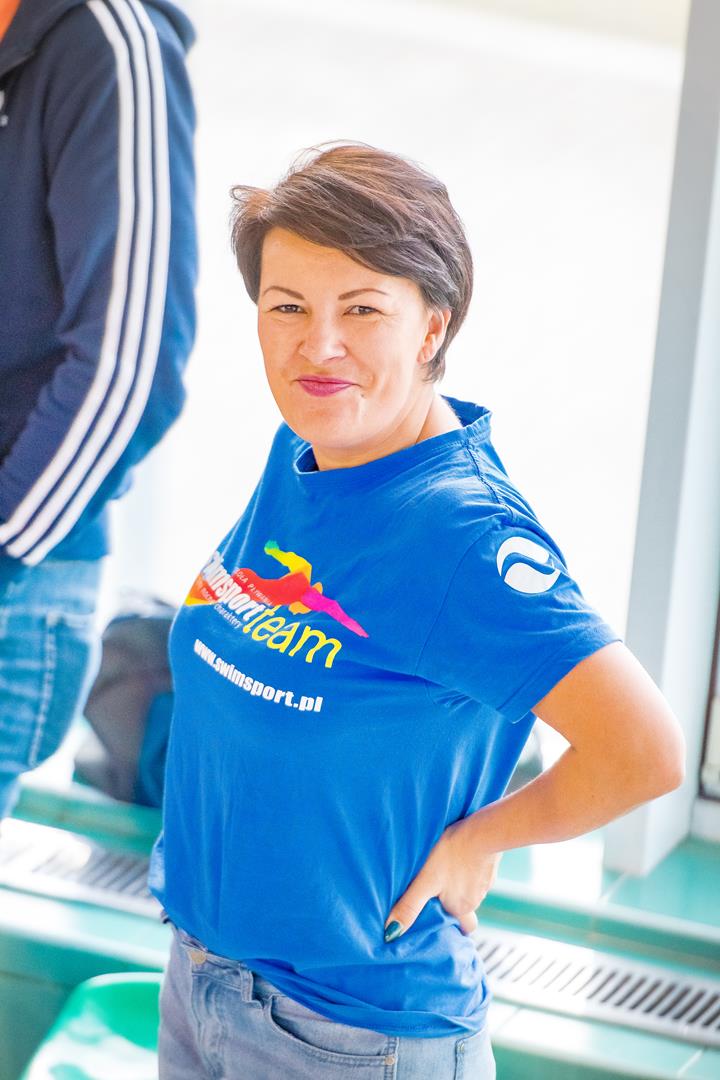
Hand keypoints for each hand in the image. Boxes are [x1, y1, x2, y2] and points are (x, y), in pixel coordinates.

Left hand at [384, 819, 500, 941]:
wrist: (482, 831)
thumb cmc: (452, 854)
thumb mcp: (425, 881)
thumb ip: (410, 906)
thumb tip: (392, 933)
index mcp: (460, 909)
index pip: (461, 929)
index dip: (451, 926)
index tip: (440, 921)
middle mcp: (475, 900)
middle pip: (463, 910)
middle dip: (451, 905)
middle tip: (436, 894)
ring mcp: (484, 883)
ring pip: (469, 891)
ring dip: (458, 885)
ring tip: (443, 870)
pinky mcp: (489, 866)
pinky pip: (477, 874)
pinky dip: (467, 870)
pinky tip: (457, 857)